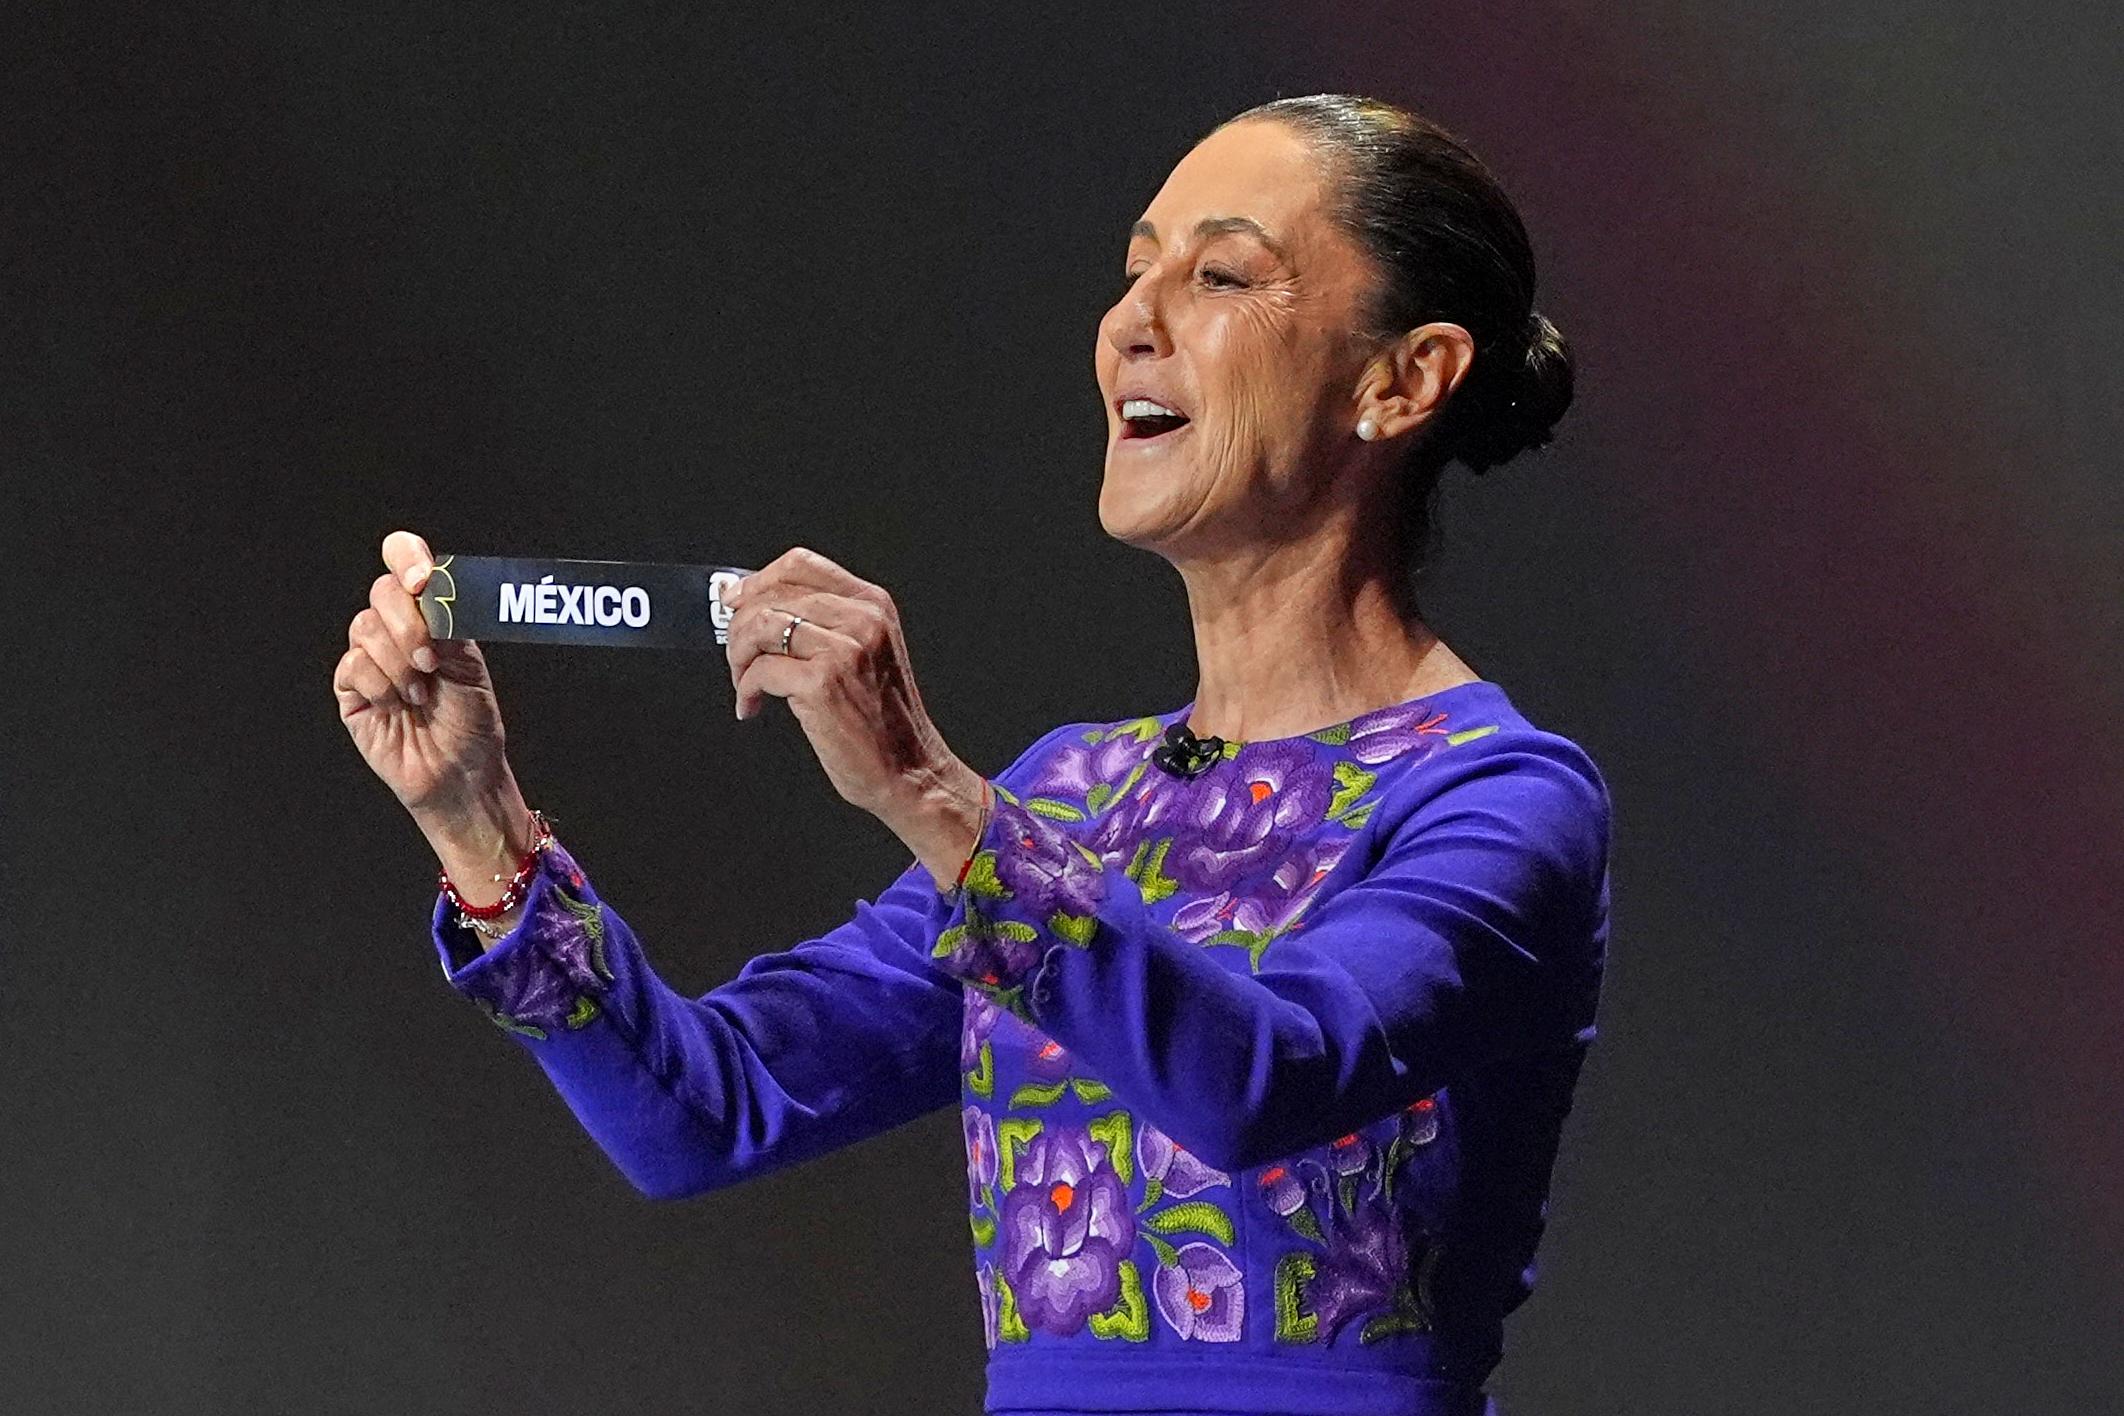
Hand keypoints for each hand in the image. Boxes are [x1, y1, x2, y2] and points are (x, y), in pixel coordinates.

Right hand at [334, 530, 515, 821]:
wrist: (459, 772)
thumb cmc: (472, 721)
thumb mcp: (469, 666)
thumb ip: (447, 624)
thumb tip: (429, 589)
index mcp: (432, 615)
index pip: (406, 563)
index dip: (407, 558)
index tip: (421, 579)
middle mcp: (398, 630)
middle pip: (383, 592)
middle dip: (408, 624)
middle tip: (430, 660)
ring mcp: (371, 657)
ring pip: (364, 628)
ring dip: (398, 663)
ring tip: (420, 693)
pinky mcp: (351, 688)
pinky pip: (352, 666)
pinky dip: (380, 685)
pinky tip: (397, 705)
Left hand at [723, 547, 983, 862]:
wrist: (909, 770)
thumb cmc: (882, 720)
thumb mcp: (867, 653)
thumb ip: (825, 623)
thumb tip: (757, 605)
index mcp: (872, 605)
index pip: (801, 564)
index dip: (757, 580)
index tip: (735, 601)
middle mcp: (862, 620)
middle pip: (773, 595)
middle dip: (740, 627)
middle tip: (738, 658)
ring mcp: (844, 650)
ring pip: (760, 626)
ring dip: (738, 656)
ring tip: (744, 682)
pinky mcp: (822, 684)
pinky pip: (761, 670)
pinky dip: (746, 689)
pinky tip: (752, 706)